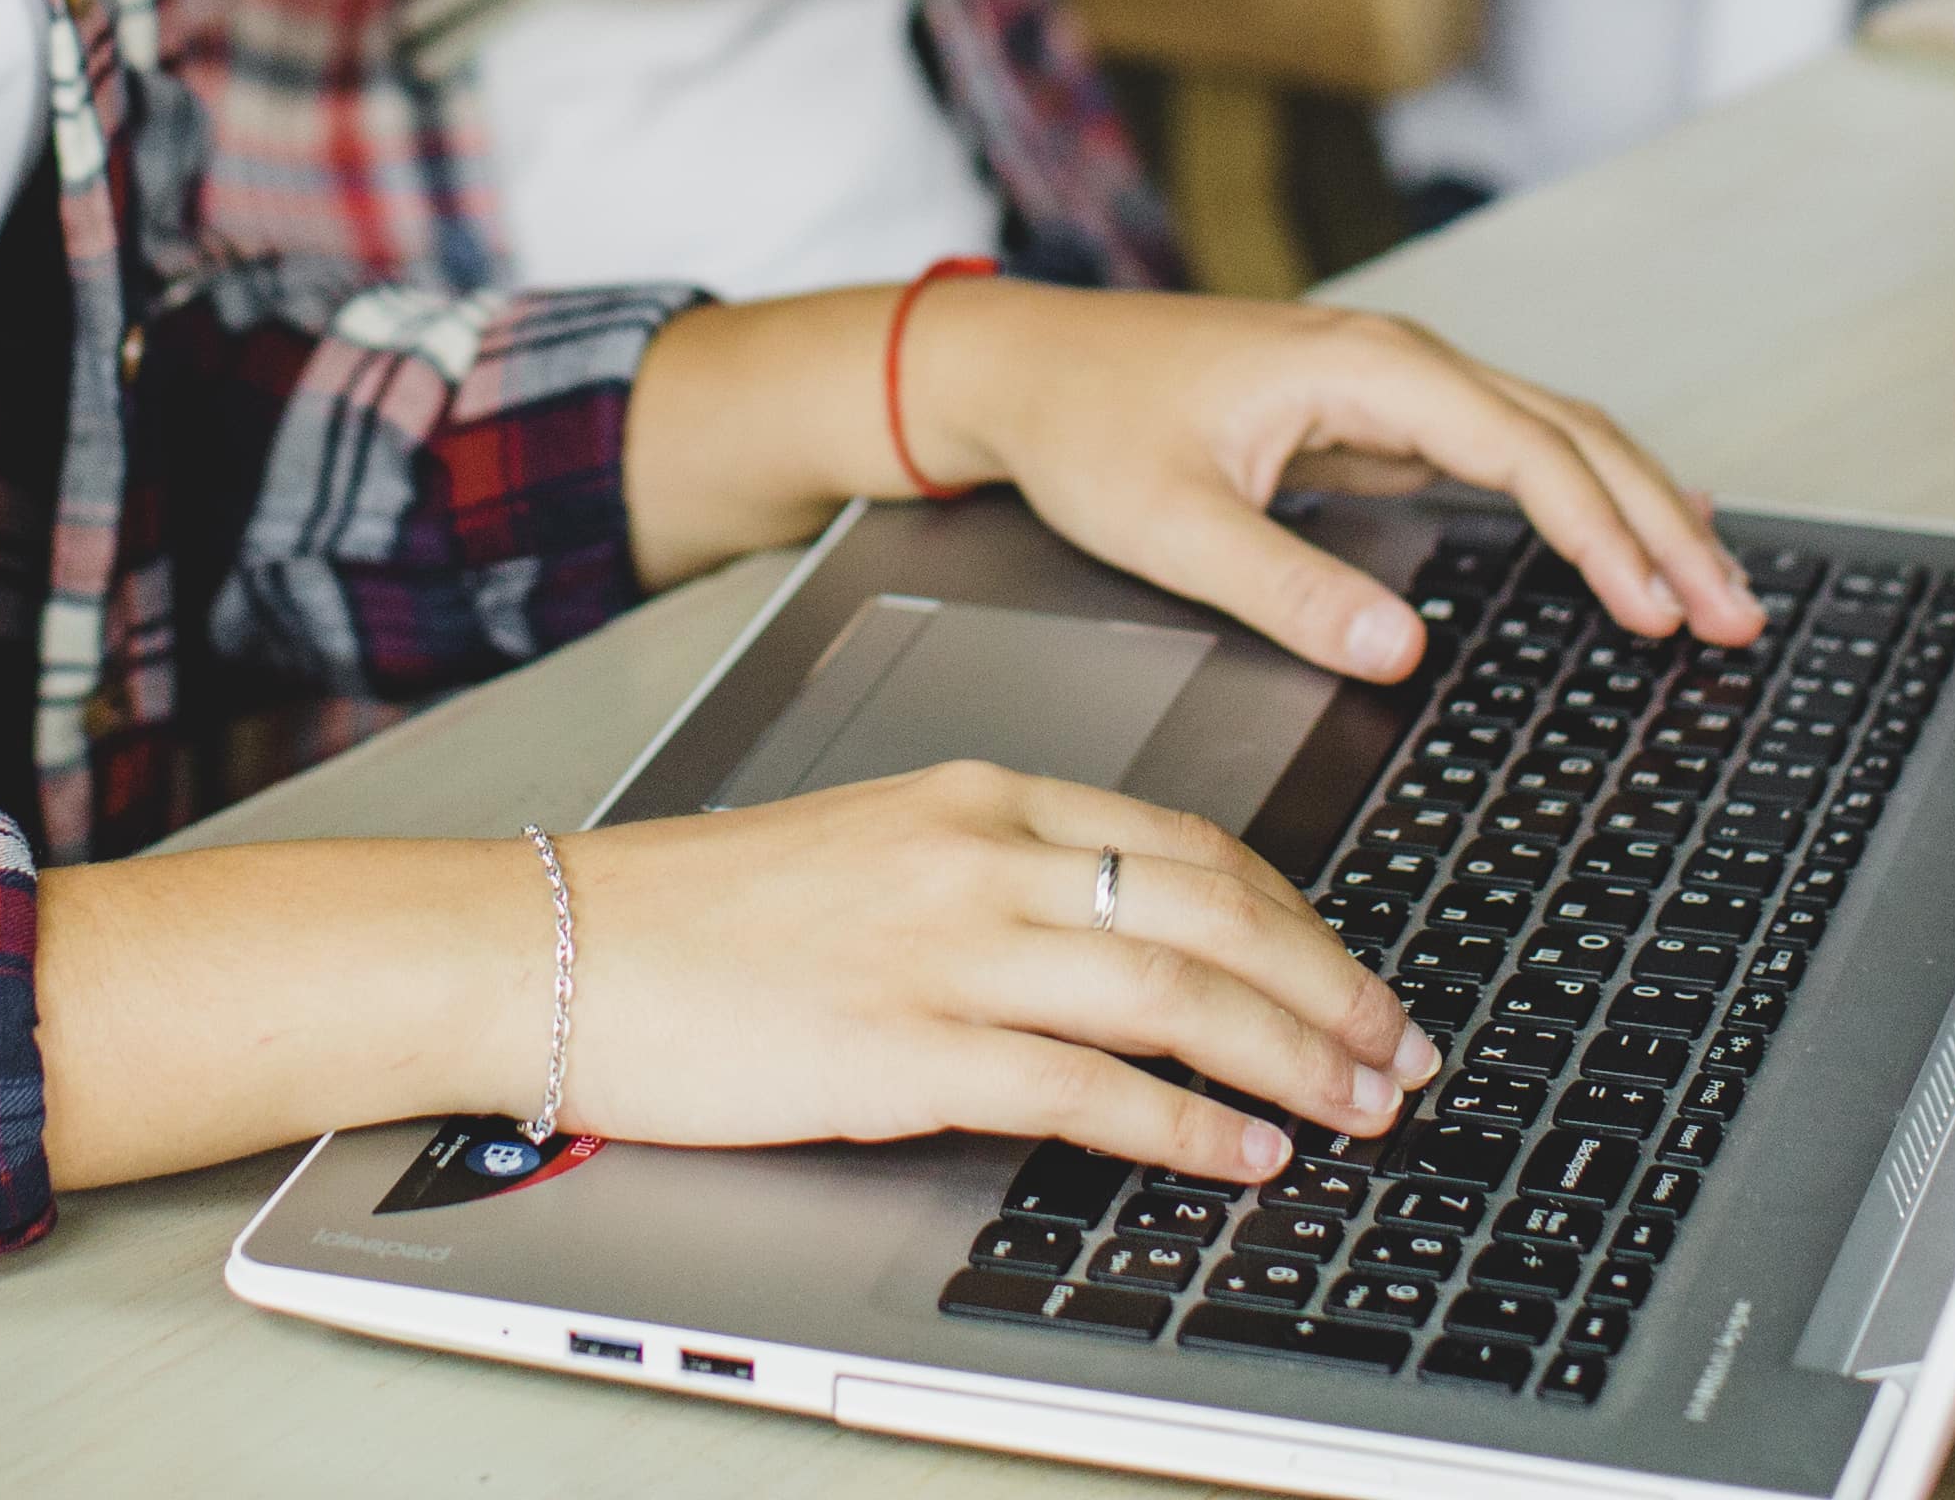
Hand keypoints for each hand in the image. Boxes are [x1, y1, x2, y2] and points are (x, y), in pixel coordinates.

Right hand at [545, 764, 1429, 1187]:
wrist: (555, 943)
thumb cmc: (694, 917)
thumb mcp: (867, 855)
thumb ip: (987, 881)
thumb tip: (1107, 949)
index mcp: (974, 798)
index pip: (1185, 846)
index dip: (1296, 915)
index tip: (1353, 972)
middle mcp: (978, 855)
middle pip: (1212, 911)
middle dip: (1329, 986)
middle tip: (1399, 1049)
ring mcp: (944, 948)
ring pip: (1174, 992)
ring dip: (1290, 1057)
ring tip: (1359, 1107)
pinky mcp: (903, 1046)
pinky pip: (1085, 1087)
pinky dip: (1184, 1124)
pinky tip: (1240, 1155)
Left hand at [903, 282, 1761, 680]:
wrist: (1022, 364)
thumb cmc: (1085, 423)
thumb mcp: (1170, 524)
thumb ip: (1286, 586)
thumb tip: (1397, 649)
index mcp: (1363, 367)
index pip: (1525, 452)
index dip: (1604, 534)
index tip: (1661, 607)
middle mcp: (1395, 360)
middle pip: (1571, 435)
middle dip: (1661, 525)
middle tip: (1735, 613)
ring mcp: (1392, 382)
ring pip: (1554, 437)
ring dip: (1636, 508)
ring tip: (1712, 587)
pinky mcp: (1376, 412)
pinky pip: (1510, 450)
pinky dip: (1583, 493)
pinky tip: (1629, 530)